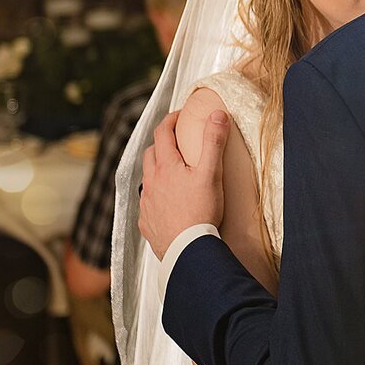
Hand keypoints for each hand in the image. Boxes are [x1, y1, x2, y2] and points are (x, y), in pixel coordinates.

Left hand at [138, 109, 228, 259]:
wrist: (187, 249)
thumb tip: (218, 115)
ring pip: (147, 179)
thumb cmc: (200, 212)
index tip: (181, 116)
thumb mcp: (211, 173)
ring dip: (158, 171)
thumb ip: (213, 142)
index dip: (171, 120)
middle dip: (162, 143)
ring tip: (175, 174)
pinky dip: (156, 196)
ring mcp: (146, 203)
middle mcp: (151, 182)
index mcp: (165, 166)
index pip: (162, 133)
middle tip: (178, 143)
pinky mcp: (147, 222)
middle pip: (151, 154)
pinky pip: (147, 203)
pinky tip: (168, 204)